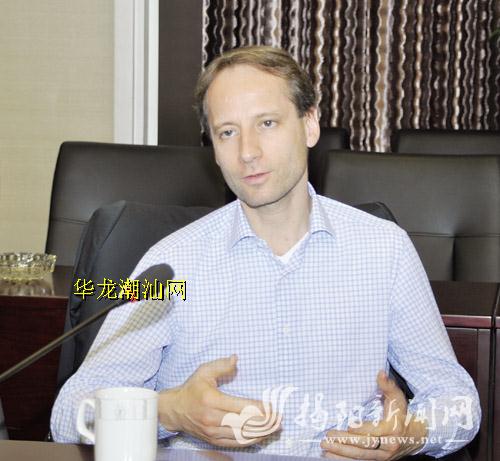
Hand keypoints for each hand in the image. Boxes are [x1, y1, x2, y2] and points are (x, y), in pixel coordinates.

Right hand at [158, 354, 279, 446]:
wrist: (174, 410)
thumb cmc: (192, 389)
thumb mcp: (204, 371)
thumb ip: (221, 365)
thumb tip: (236, 358)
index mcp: (212, 400)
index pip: (241, 407)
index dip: (259, 409)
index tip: (272, 407)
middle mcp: (212, 418)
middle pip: (244, 423)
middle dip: (264, 423)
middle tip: (279, 420)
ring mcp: (212, 432)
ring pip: (241, 436)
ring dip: (260, 433)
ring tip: (275, 428)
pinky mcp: (213, 440)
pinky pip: (235, 443)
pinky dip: (250, 441)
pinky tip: (261, 436)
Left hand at [321, 371, 427, 459]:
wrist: (415, 436)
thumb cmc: (402, 414)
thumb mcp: (397, 398)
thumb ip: (388, 385)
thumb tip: (380, 373)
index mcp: (392, 430)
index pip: (375, 431)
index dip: (362, 429)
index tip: (348, 425)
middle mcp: (388, 446)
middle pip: (365, 446)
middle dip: (345, 442)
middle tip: (328, 437)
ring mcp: (382, 456)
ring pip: (361, 457)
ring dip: (341, 454)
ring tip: (325, 448)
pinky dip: (344, 460)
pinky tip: (330, 456)